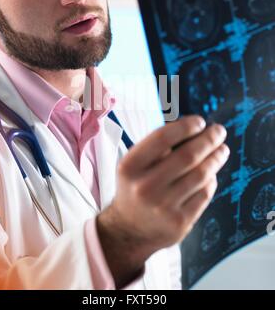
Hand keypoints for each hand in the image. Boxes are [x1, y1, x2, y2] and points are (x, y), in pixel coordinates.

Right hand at [97, 115, 229, 286]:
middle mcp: (144, 187)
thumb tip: (193, 127)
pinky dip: (211, 180)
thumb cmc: (136, 187)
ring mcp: (163, 206)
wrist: (129, 230)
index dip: (185, 126)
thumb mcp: (133, 165)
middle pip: (187, 156)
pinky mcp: (179, 222)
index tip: (199, 121)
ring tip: (222, 150)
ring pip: (200, 175)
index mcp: (130, 167)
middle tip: (219, 131)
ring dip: (216, 158)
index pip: (162, 138)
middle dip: (208, 140)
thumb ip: (156, 147)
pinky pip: (204, 194)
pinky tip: (211, 174)